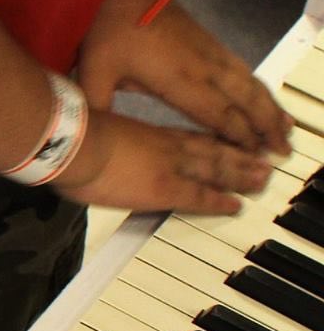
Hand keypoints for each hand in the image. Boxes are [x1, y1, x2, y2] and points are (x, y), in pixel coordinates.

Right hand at [51, 109, 271, 215]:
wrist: (70, 142)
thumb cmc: (69, 133)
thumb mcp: (91, 125)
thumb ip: (98, 136)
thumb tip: (85, 145)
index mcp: (146, 132)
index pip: (187, 137)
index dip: (211, 141)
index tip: (228, 143)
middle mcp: (164, 147)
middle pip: (210, 151)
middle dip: (237, 157)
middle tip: (259, 163)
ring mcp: (169, 167)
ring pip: (215, 170)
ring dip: (240, 175)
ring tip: (260, 180)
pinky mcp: (165, 189)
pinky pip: (201, 196)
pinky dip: (220, 200)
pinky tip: (236, 205)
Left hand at [78, 2, 291, 155]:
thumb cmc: (112, 28)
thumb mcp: (95, 70)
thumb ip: (97, 104)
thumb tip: (87, 133)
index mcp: (179, 80)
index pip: (218, 116)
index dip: (239, 138)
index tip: (255, 157)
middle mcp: (204, 69)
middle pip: (245, 103)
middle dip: (265, 129)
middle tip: (283, 152)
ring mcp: (212, 54)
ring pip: (250, 86)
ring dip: (270, 109)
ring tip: (286, 130)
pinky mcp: (212, 44)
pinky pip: (244, 71)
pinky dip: (260, 88)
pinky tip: (266, 99)